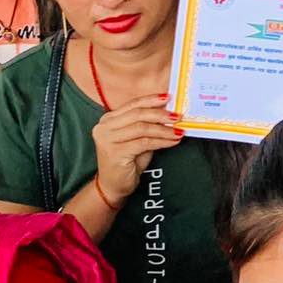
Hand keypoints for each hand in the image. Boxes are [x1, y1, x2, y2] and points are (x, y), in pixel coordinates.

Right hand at [90, 90, 182, 208]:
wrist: (114, 184)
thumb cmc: (128, 159)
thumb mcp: (138, 137)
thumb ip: (147, 124)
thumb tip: (170, 110)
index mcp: (108, 119)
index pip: (133, 104)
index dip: (152, 100)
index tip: (169, 97)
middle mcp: (104, 127)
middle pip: (138, 114)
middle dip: (161, 114)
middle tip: (178, 116)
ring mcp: (107, 140)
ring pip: (142, 128)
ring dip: (164, 130)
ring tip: (179, 131)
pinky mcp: (114, 152)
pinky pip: (144, 142)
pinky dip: (161, 141)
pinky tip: (173, 141)